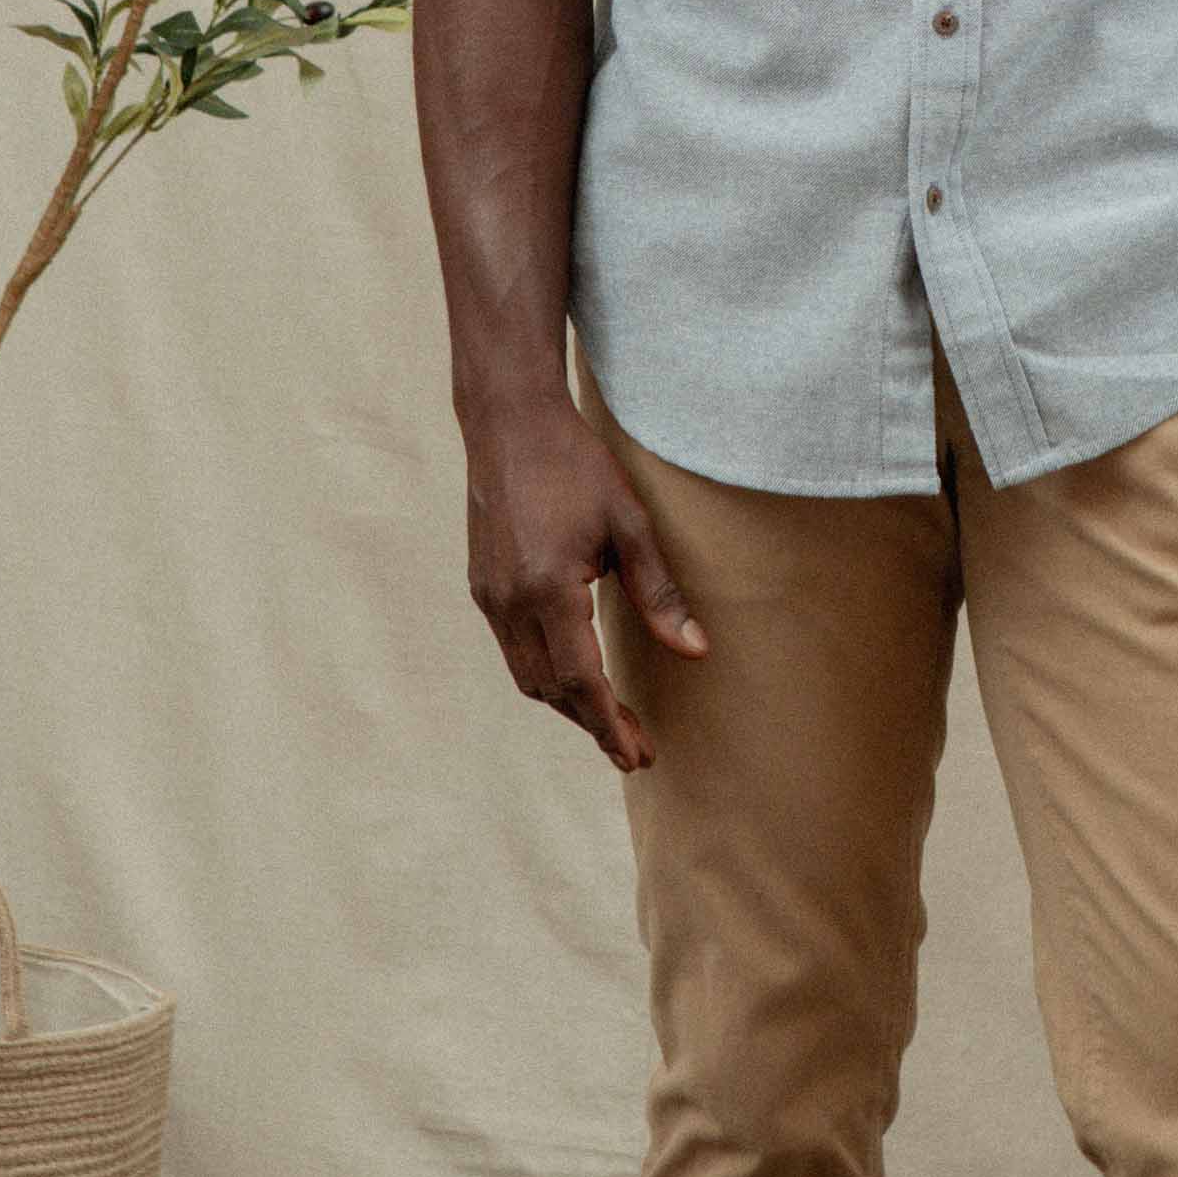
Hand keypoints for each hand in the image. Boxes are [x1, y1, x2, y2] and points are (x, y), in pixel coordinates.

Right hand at [461, 393, 709, 771]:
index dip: (610, 724)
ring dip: (567, 704)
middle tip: (634, 748)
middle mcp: (509, 603)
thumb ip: (659, 592)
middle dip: (592, 724)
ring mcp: (489, 596)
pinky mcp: (482, 585)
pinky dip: (545, 674)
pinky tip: (573, 672)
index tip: (639, 754)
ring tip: (608, 718)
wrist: (509, 421)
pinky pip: (513, 650)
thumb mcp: (629, 523)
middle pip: (551, 690)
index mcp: (547, 590)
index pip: (582, 681)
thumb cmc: (575, 464)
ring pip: (527, 676)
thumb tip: (695, 650)